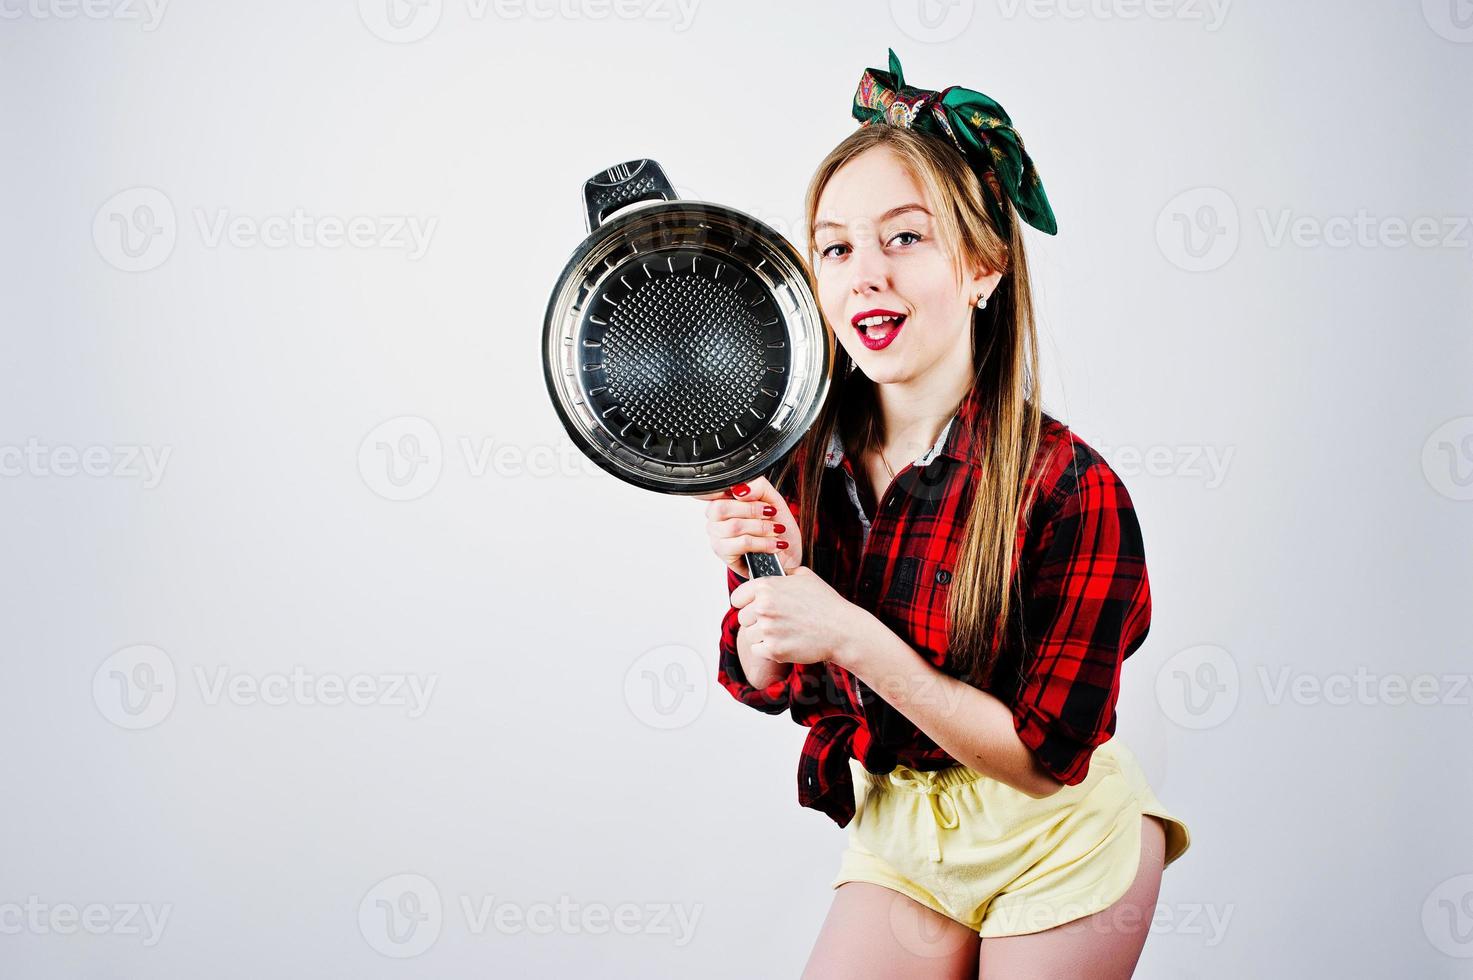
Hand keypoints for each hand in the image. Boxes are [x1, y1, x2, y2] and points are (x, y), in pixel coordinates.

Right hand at [697, 476, 801, 577]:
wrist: (788, 552)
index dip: (739, 493)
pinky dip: (763, 542)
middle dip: (752, 510)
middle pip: (721, 508)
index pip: (717, 490)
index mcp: (722, 500)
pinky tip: (773, 544)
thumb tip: (741, 489)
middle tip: (771, 513)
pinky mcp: (725, 555)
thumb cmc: (775, 524)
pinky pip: (742, 544)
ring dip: (762, 528)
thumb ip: (757, 486)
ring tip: (777, 530)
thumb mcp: (772, 498)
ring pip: (734, 527)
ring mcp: (717, 537)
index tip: (760, 499)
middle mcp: (714, 519)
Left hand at [730, 565, 867, 666]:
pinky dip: (769, 650)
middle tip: (776, 622)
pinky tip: (786, 642)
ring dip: (763, 636)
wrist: (843, 630)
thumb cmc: (826, 603)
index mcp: (766, 587)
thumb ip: (782, 574)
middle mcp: (763, 607)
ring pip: (750, 635)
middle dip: (756, 621)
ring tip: (784, 632)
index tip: (751, 606)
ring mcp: (768, 630)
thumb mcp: (804, 576)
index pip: (736, 598)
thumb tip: (772, 572)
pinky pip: (758, 650)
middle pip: (742, 618)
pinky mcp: (774, 650)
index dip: (744, 603)